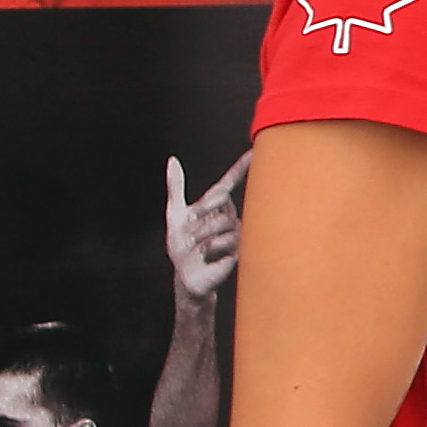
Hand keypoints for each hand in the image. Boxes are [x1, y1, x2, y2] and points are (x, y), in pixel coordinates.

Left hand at [165, 149, 251, 302]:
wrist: (186, 274)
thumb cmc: (182, 246)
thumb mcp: (175, 214)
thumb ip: (176, 186)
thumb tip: (172, 161)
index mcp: (216, 206)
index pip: (228, 182)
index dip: (241, 167)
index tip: (253, 152)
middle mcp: (230, 216)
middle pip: (221, 202)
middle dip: (201, 216)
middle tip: (190, 234)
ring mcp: (237, 233)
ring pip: (222, 222)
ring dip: (201, 236)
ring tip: (197, 248)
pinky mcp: (240, 251)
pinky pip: (224, 241)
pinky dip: (208, 249)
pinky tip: (206, 257)